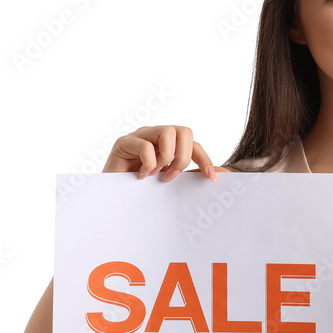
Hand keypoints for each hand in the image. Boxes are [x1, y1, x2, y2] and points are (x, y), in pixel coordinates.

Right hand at [102, 125, 230, 180]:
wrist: (112, 200)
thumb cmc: (141, 191)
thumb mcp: (170, 181)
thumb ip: (189, 174)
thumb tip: (221, 174)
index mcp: (168, 143)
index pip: (194, 143)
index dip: (205, 159)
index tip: (211, 179)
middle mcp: (155, 135)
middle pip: (184, 131)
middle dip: (183, 157)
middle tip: (171, 176)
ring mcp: (139, 136)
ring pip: (167, 132)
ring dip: (166, 157)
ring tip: (156, 173)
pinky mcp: (123, 143)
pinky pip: (145, 146)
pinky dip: (148, 164)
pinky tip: (141, 176)